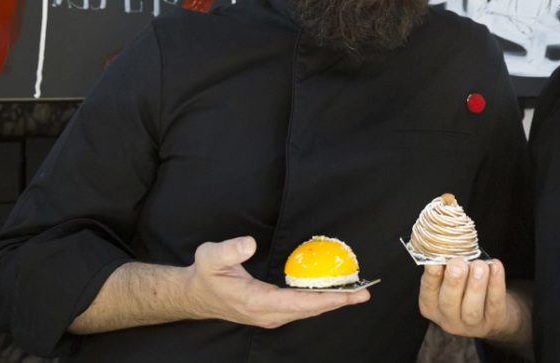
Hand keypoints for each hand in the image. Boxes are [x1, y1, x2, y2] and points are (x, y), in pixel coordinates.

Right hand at [185, 236, 368, 328]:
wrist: (195, 294)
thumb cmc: (205, 274)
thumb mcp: (211, 256)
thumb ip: (229, 250)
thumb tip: (249, 243)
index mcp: (256, 302)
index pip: (297, 302)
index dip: (324, 299)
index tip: (346, 295)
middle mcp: (267, 314)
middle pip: (309, 310)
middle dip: (338, 302)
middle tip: (364, 292)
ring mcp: (270, 316)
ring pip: (307, 311)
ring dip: (332, 303)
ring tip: (357, 293)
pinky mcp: (272, 312)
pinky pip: (301, 309)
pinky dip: (320, 302)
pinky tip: (334, 294)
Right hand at [418, 258, 520, 340]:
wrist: (491, 311)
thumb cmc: (465, 287)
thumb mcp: (449, 277)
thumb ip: (445, 264)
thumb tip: (444, 241)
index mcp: (432, 306)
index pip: (428, 293)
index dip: (431, 278)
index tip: (434, 262)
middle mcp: (449, 319)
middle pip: (449, 303)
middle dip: (453, 282)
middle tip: (458, 263)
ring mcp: (472, 324)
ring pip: (472, 308)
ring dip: (475, 285)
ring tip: (479, 265)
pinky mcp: (494, 321)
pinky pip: (494, 303)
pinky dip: (496, 284)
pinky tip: (495, 266)